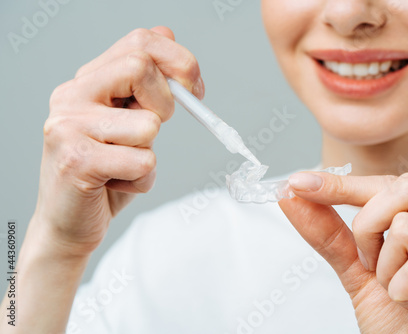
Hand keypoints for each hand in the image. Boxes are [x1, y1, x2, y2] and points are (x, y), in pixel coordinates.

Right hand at [35, 26, 203, 255]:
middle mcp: (71, 95)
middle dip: (166, 104)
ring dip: (149, 156)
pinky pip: (143, 162)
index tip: (193, 90)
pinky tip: (115, 185)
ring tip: (122, 168)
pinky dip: (142, 181)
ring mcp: (69, 126)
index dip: (179, 62)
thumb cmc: (106, 173)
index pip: (140, 42)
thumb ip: (146, 88)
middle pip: (140, 67)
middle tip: (152, 132)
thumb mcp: (129, 123)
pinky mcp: (76, 161)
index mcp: (87, 81)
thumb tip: (175, 51)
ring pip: (148, 125)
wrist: (68, 223)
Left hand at [279, 172, 407, 332]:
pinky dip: (400, 290)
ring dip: (384, 270)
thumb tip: (294, 194)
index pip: (395, 184)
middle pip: (406, 190)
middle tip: (373, 266)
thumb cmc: (399, 323)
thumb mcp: (357, 270)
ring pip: (407, 229)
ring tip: (402, 294)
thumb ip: (329, 232)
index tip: (301, 183)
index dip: (345, 185)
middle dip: (368, 228)